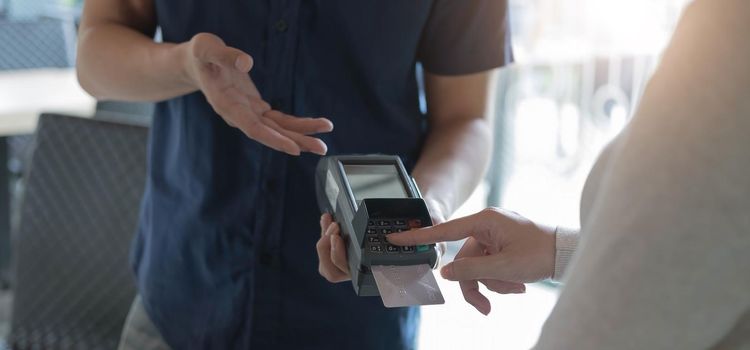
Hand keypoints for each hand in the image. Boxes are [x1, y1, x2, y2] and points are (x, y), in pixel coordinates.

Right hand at [184, 33, 332, 154]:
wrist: (196, 63)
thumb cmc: (201, 55)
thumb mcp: (206, 48)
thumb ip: (225, 55)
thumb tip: (247, 63)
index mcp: (226, 105)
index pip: (253, 128)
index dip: (274, 139)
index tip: (293, 148)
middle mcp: (239, 115)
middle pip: (271, 134)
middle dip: (296, 141)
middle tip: (321, 148)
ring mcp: (249, 113)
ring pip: (278, 129)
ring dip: (301, 135)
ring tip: (323, 141)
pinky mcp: (256, 108)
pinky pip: (279, 120)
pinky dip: (297, 124)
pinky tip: (315, 126)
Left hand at [314, 196, 445, 282]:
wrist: (422, 213)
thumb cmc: (427, 225)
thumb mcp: (433, 231)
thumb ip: (435, 245)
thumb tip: (433, 256)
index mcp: (381, 270)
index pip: (353, 275)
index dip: (340, 259)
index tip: (338, 240)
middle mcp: (366, 268)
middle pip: (334, 271)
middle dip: (328, 249)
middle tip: (335, 228)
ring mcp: (355, 259)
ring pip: (327, 263)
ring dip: (323, 241)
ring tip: (331, 221)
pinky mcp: (350, 247)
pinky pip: (327, 248)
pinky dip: (324, 232)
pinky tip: (328, 218)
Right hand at [387, 207, 555, 314]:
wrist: (567, 253)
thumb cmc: (539, 253)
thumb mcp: (503, 267)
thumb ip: (471, 270)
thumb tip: (445, 273)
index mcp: (484, 220)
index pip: (444, 230)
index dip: (418, 236)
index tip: (396, 238)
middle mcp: (486, 225)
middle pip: (463, 260)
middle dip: (476, 284)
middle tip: (486, 307)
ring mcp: (494, 236)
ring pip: (477, 267)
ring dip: (492, 284)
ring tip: (515, 290)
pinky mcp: (501, 245)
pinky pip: (489, 266)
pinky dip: (500, 279)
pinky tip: (518, 285)